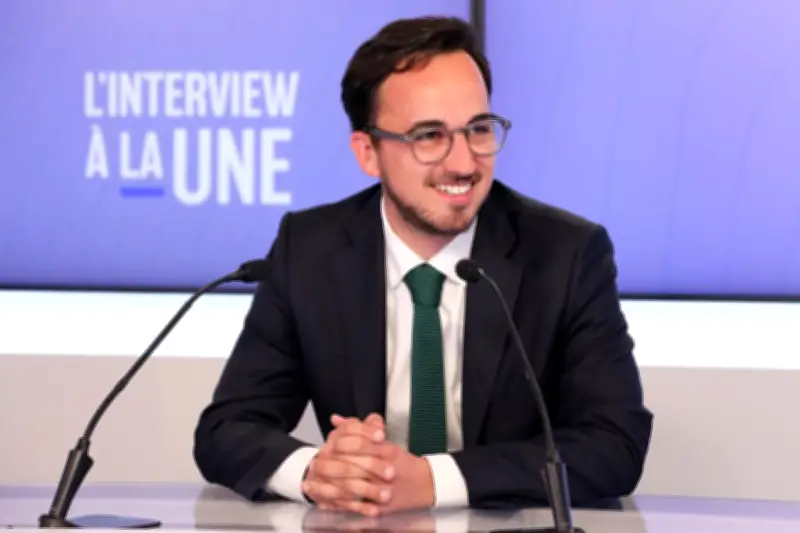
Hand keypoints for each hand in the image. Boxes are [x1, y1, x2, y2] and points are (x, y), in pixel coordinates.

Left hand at [302, 414, 435, 515]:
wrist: (426, 485)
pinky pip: (356, 506)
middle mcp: (384, 470)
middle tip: (313, 465)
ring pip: (352, 488)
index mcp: (386, 451)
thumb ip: (359, 429)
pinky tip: (324, 502)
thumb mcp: (384, 441)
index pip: (358, 444)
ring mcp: (382, 490)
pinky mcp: (380, 506)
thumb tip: (336, 419)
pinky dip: (339, 504)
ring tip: (312, 485)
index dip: (339, 445)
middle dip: (329, 466)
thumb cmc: (403, 463)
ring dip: (329, 487)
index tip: (326, 446)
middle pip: (352, 466)